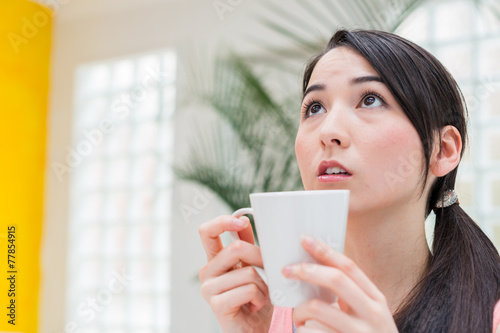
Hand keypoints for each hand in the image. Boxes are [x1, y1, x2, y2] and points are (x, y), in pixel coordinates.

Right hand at [199, 215, 273, 332]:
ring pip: (248, 271)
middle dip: (260, 258)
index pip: (207, 232)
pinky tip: (255, 306)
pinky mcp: (217, 305)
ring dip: (264, 285)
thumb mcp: (253, 268)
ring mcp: (209, 289)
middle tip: (268, 272)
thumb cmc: (254, 299)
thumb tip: (244, 218)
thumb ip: (246, 245)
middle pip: (236, 248)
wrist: (255, 330)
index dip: (223, 221)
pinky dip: (260, 297)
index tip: (242, 221)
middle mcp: (207, 272)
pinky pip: (249, 289)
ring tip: (260, 296)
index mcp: (214, 260)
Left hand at [283, 236, 397, 332]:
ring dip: (299, 311)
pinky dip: (303, 331)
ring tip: (298, 318)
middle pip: (336, 280)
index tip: (304, 240)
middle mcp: (373, 314)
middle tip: (287, 271)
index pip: (349, 267)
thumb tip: (315, 269)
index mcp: (375, 300)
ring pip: (318, 308)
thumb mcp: (366, 315)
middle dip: (307, 271)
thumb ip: (349, 296)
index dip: (325, 251)